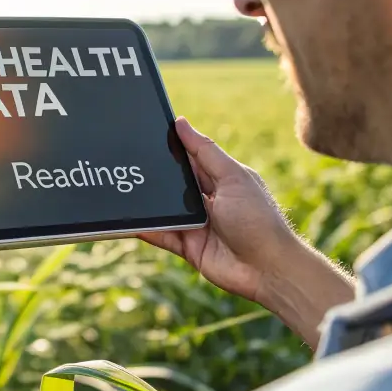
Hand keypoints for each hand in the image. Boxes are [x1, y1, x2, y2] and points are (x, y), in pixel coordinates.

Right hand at [141, 118, 352, 346]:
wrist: (267, 268)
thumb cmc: (258, 219)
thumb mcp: (232, 177)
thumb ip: (204, 151)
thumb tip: (181, 122)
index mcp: (221, 178)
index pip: (191, 157)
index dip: (172, 146)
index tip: (146, 132)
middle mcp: (208, 200)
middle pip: (174, 183)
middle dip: (155, 175)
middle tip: (127, 162)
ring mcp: (197, 224)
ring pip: (165, 210)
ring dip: (149, 203)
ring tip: (124, 190)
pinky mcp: (188, 246)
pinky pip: (162, 235)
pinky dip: (147, 229)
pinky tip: (129, 221)